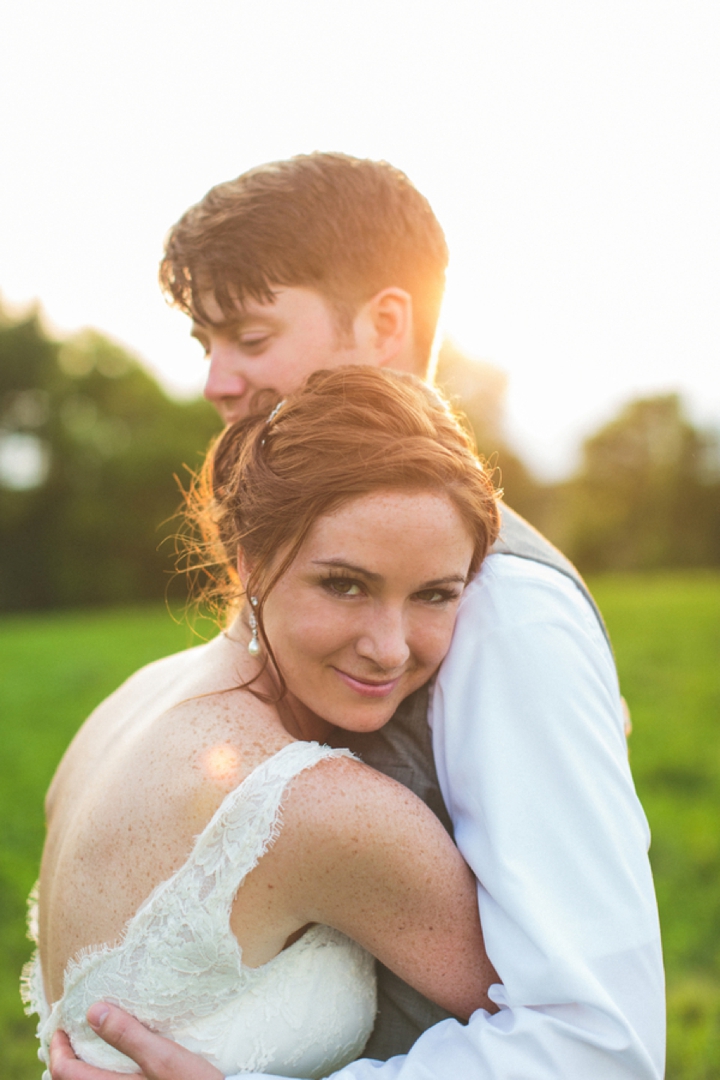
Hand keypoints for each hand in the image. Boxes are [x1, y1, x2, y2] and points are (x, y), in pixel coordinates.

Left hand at [49, 1003, 222, 1079]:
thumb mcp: (165, 1057)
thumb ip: (128, 1036)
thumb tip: (93, 1011)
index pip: (65, 1072)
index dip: (56, 1047)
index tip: (60, 1024)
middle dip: (63, 1060)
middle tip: (68, 1035)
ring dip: (79, 1071)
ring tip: (86, 1048)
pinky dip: (97, 1076)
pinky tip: (110, 1066)